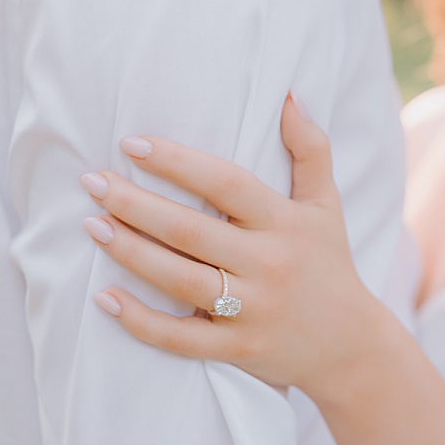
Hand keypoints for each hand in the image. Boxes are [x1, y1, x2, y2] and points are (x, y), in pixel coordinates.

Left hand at [81, 95, 388, 393]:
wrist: (352, 349)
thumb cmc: (330, 266)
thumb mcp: (327, 206)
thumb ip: (310, 149)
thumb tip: (288, 95)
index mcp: (284, 223)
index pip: (225, 183)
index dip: (177, 162)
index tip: (131, 143)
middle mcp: (268, 264)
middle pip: (190, 230)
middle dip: (135, 204)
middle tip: (92, 181)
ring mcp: (252, 310)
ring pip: (180, 279)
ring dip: (130, 252)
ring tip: (92, 225)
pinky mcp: (237, 350)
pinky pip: (181, 338)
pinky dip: (141, 322)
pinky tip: (105, 298)